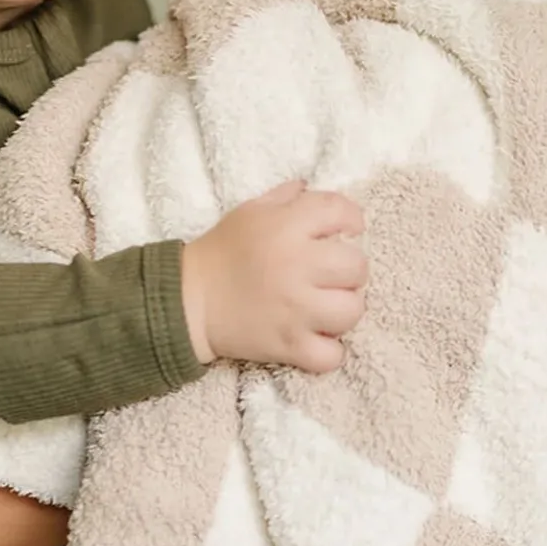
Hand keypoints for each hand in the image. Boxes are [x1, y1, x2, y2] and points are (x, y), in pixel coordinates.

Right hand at [181, 181, 366, 373]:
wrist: (188, 301)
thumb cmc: (223, 252)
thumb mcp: (250, 211)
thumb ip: (286, 197)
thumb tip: (311, 188)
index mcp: (286, 228)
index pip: (342, 212)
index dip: (351, 220)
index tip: (345, 231)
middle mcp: (296, 266)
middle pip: (358, 267)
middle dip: (350, 270)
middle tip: (331, 274)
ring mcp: (295, 310)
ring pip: (352, 312)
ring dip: (343, 310)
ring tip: (325, 307)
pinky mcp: (289, 345)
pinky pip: (332, 356)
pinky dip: (329, 352)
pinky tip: (317, 338)